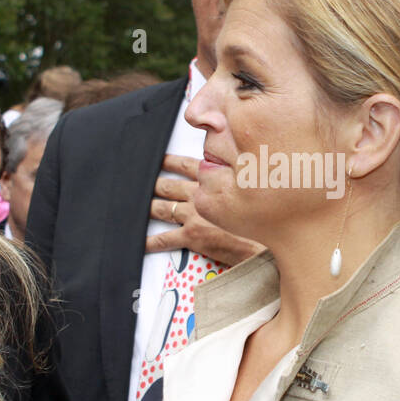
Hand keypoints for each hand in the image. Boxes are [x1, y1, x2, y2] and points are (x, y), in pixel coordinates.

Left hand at [144, 153, 263, 266]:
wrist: (268, 240)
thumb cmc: (263, 216)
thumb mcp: (253, 186)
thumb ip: (238, 176)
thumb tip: (236, 169)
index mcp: (213, 179)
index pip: (185, 164)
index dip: (168, 160)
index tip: (157, 157)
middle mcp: (200, 193)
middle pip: (168, 185)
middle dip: (151, 183)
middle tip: (136, 181)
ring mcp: (193, 214)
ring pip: (162, 208)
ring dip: (146, 207)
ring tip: (131, 206)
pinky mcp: (192, 236)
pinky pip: (165, 239)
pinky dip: (149, 242)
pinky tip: (139, 242)